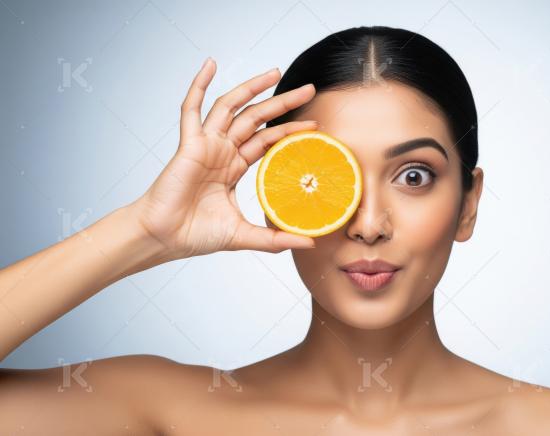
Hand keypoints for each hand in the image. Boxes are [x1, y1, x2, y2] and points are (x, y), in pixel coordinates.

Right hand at [129, 57, 317, 259]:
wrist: (163, 238)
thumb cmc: (195, 235)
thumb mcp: (244, 235)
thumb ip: (275, 239)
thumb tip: (309, 242)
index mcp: (233, 167)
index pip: (267, 140)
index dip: (288, 131)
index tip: (314, 125)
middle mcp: (221, 151)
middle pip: (256, 118)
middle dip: (282, 102)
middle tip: (308, 90)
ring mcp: (205, 145)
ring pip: (232, 107)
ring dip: (252, 87)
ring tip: (275, 72)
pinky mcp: (188, 144)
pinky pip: (191, 109)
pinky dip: (199, 85)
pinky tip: (211, 65)